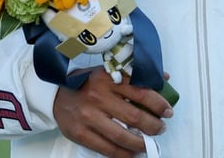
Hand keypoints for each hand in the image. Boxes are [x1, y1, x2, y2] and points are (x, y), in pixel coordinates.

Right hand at [53, 69, 173, 157]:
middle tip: (160, 128)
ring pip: (123, 136)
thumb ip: (135, 76)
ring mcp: (89, 117)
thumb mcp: (109, 72)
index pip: (141, 92)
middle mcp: (99, 97)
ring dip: (141, 143)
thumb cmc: (88, 84)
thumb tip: (164, 79)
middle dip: (154, 126)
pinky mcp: (80, 133)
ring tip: (148, 143)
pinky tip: (132, 153)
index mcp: (108, 78)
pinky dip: (123, 154)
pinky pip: (106, 149)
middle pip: (135, 117)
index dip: (159, 104)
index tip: (167, 111)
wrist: (56, 96)